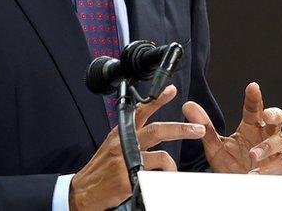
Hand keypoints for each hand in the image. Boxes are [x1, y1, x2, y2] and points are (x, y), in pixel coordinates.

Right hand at [69, 85, 205, 210]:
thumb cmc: (100, 169)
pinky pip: (156, 176)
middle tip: (197, 129)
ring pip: (162, 156)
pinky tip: (158, 183)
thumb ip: (130, 136)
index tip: (171, 91)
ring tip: (173, 172)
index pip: (140, 111)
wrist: (84, 190)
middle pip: (158, 130)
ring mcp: (127, 159)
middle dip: (181, 129)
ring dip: (172, 165)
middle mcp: (124, 142)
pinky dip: (161, 179)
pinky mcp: (129, 177)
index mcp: (120, 132)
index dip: (157, 100)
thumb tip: (152, 131)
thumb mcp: (112, 145)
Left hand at [183, 82, 281, 174]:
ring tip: (253, 155)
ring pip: (281, 141)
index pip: (254, 108)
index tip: (252, 86)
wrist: (236, 190)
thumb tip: (188, 105)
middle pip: (277, 119)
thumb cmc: (231, 165)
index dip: (254, 97)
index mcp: (252, 126)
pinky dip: (271, 168)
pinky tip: (257, 173)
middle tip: (266, 115)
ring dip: (268, 147)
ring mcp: (276, 151)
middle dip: (274, 114)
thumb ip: (204, 127)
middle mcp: (266, 135)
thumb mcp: (215, 147)